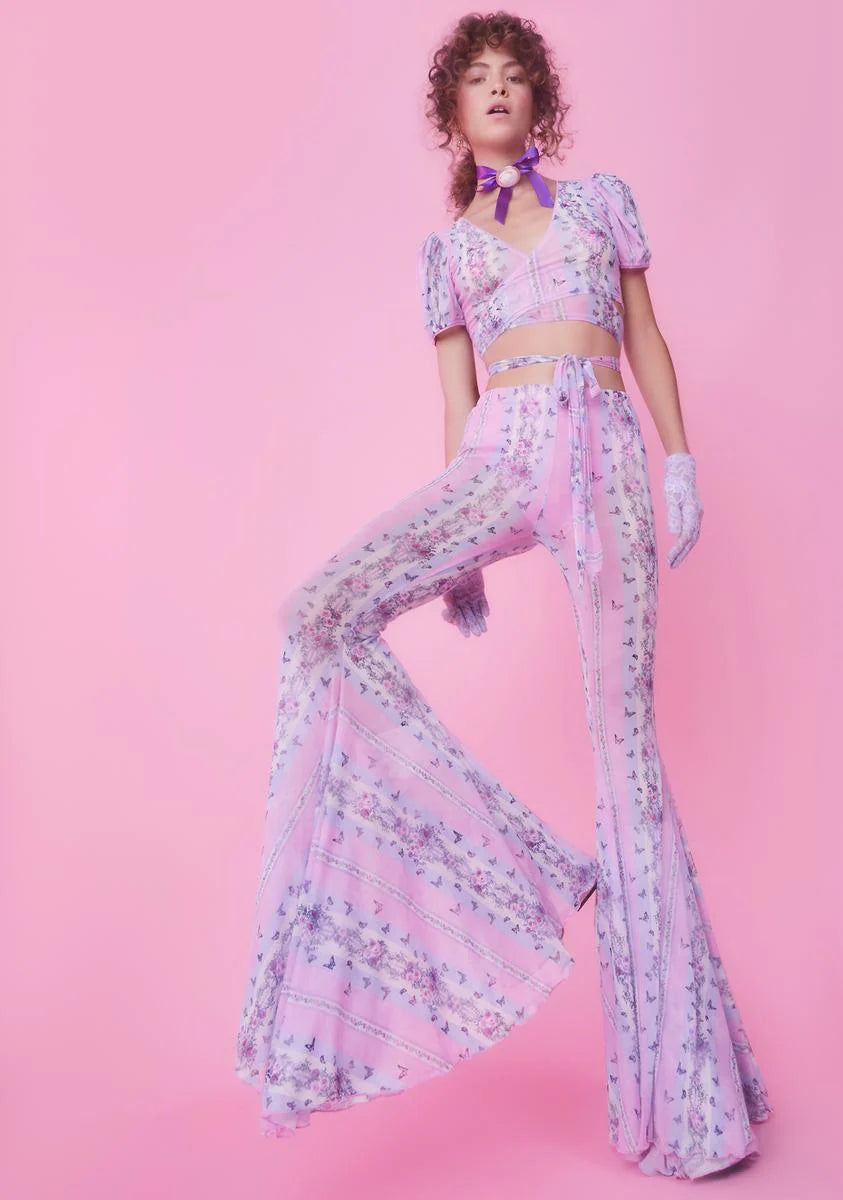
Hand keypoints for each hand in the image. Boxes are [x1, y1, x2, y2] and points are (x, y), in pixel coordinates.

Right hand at [442, 567, 489, 636]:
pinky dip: (484, 607)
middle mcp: (460, 599)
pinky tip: (486, 614)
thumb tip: (439, 604)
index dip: (457, 622)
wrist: (462, 556)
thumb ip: (442, 590)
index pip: (453, 613)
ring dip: (479, 621)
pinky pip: (482, 601)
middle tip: (476, 635)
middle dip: (470, 625)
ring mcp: (470, 595)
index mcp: (449, 597)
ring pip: (475, 611)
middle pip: (465, 615)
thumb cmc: (449, 567)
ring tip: (483, 631)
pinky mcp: (479, 591)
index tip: (462, 630)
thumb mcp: (443, 578)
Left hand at [663, 452, 702, 567]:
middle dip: (682, 554)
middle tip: (672, 566)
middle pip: (691, 540)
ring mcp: (696, 515)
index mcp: (692, 512)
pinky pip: (691, 532)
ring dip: (684, 550)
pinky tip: (679, 548)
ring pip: (692, 537)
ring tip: (674, 561)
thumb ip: (673, 515)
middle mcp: (696, 515)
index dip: (678, 549)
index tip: (669, 559)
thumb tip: (674, 533)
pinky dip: (685, 542)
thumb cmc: (675, 482)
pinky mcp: (693, 514)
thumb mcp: (671, 497)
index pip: (685, 536)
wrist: (683, 470)